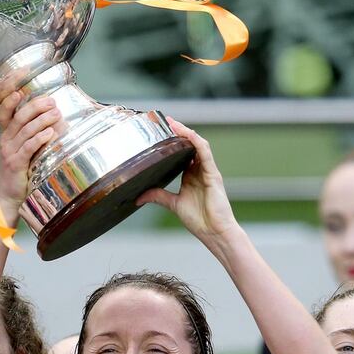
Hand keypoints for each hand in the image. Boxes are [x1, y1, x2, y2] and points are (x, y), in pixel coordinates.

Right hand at [0, 92, 59, 214]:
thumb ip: (32, 134)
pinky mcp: (16, 164)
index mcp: (6, 135)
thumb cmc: (20, 170)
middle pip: (19, 118)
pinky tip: (50, 133)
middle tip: (51, 101)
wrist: (10, 195)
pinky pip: (28, 147)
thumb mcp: (23, 149)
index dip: (9, 100)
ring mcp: (9, 152)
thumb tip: (52, 116)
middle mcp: (5, 141)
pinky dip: (40, 139)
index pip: (4, 113)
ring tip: (56, 114)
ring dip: (42, 120)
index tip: (20, 89)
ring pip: (25, 130)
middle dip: (36, 107)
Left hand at [137, 118, 238, 243]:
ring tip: (173, 123)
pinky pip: (205, 154)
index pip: (182, 154)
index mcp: (191, 176)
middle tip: (164, 121)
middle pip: (190, 146)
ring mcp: (208, 171)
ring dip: (186, 133)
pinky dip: (197, 142)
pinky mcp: (213, 175)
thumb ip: (158, 197)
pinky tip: (188, 134)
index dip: (173, 142)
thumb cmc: (200, 220)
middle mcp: (200, 171)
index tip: (160, 132)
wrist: (215, 232)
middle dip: (179, 132)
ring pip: (198, 145)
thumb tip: (139, 197)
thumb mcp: (173, 205)